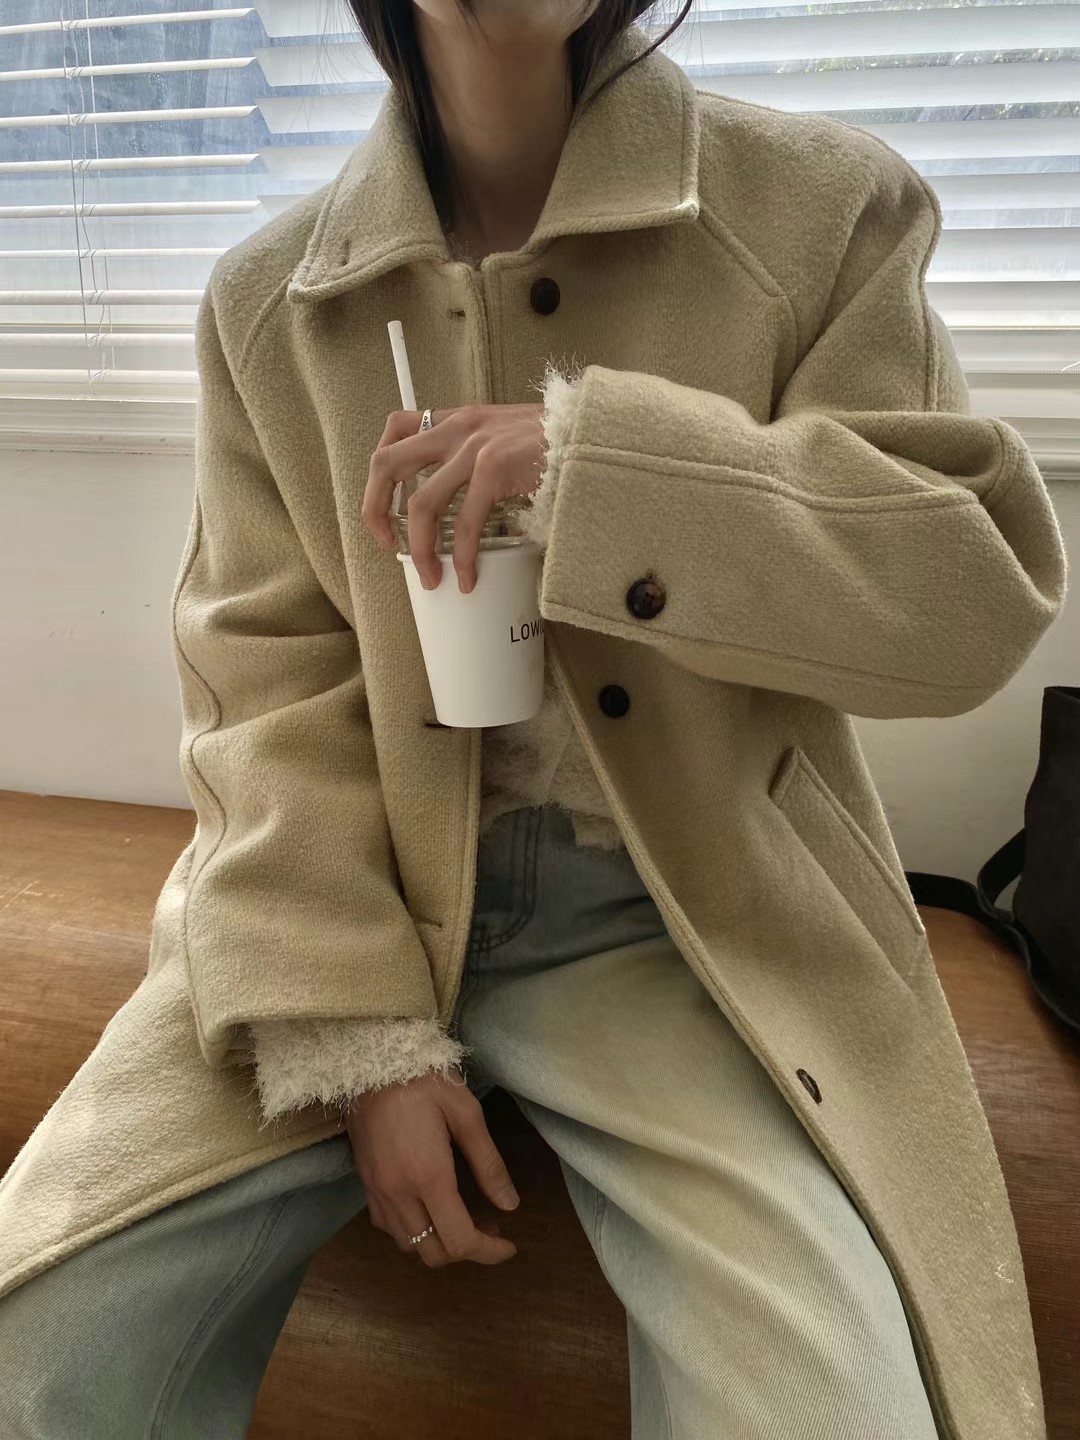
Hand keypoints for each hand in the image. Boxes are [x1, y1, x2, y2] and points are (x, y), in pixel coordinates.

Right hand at [342, 1067, 520, 1267]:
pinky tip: (429, 1207)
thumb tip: (509, 1205)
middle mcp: (398, 1193)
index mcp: (428, 1176)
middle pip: (433, 1253)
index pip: (460, 1240)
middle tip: (491, 1226)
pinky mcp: (365, 1184)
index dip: (489, 1252)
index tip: (510, 1246)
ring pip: (409, 1245)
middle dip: (466, 1250)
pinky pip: (389, 1227)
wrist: (370, 1061)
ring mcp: (376, 1191)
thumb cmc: (424, 1079)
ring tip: (463, 1217)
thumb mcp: (466, 1113)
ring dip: (438, 1242)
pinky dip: (413, 1231)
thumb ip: (489, 1164)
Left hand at [362, 403, 546, 593]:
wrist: (594, 433)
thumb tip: (463, 509)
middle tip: (385, 543)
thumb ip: (479, 460)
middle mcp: (458, 428)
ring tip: (431, 577)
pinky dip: (461, 557)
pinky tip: (469, 577)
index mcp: (459, 419)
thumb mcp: (507, 439)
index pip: (396, 428)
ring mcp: (475, 447)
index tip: (384, 506)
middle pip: (387, 463)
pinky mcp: (495, 468)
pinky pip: (464, 523)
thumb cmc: (558, 444)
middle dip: (374, 508)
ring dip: (418, 548)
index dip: (379, 470)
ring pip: (420, 503)